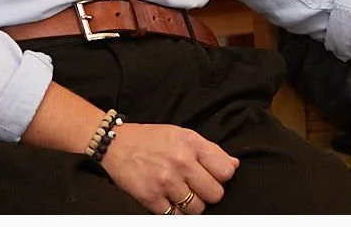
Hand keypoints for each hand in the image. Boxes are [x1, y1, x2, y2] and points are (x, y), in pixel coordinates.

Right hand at [100, 121, 238, 214]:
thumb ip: (210, 150)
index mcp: (191, 145)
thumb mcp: (183, 134)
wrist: (117, 144)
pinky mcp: (151, 198)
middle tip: (199, 187)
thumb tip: (234, 165)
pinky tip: (171, 201)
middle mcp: (181, 163)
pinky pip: (175, 215)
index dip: (223, 176)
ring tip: (184, 194)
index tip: (215, 176)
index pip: (225, 171)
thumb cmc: (152, 138)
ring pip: (197, 208)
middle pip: (215, 193)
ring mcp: (166, 182)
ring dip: (193, 205)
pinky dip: (176, 212)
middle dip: (210, 193)